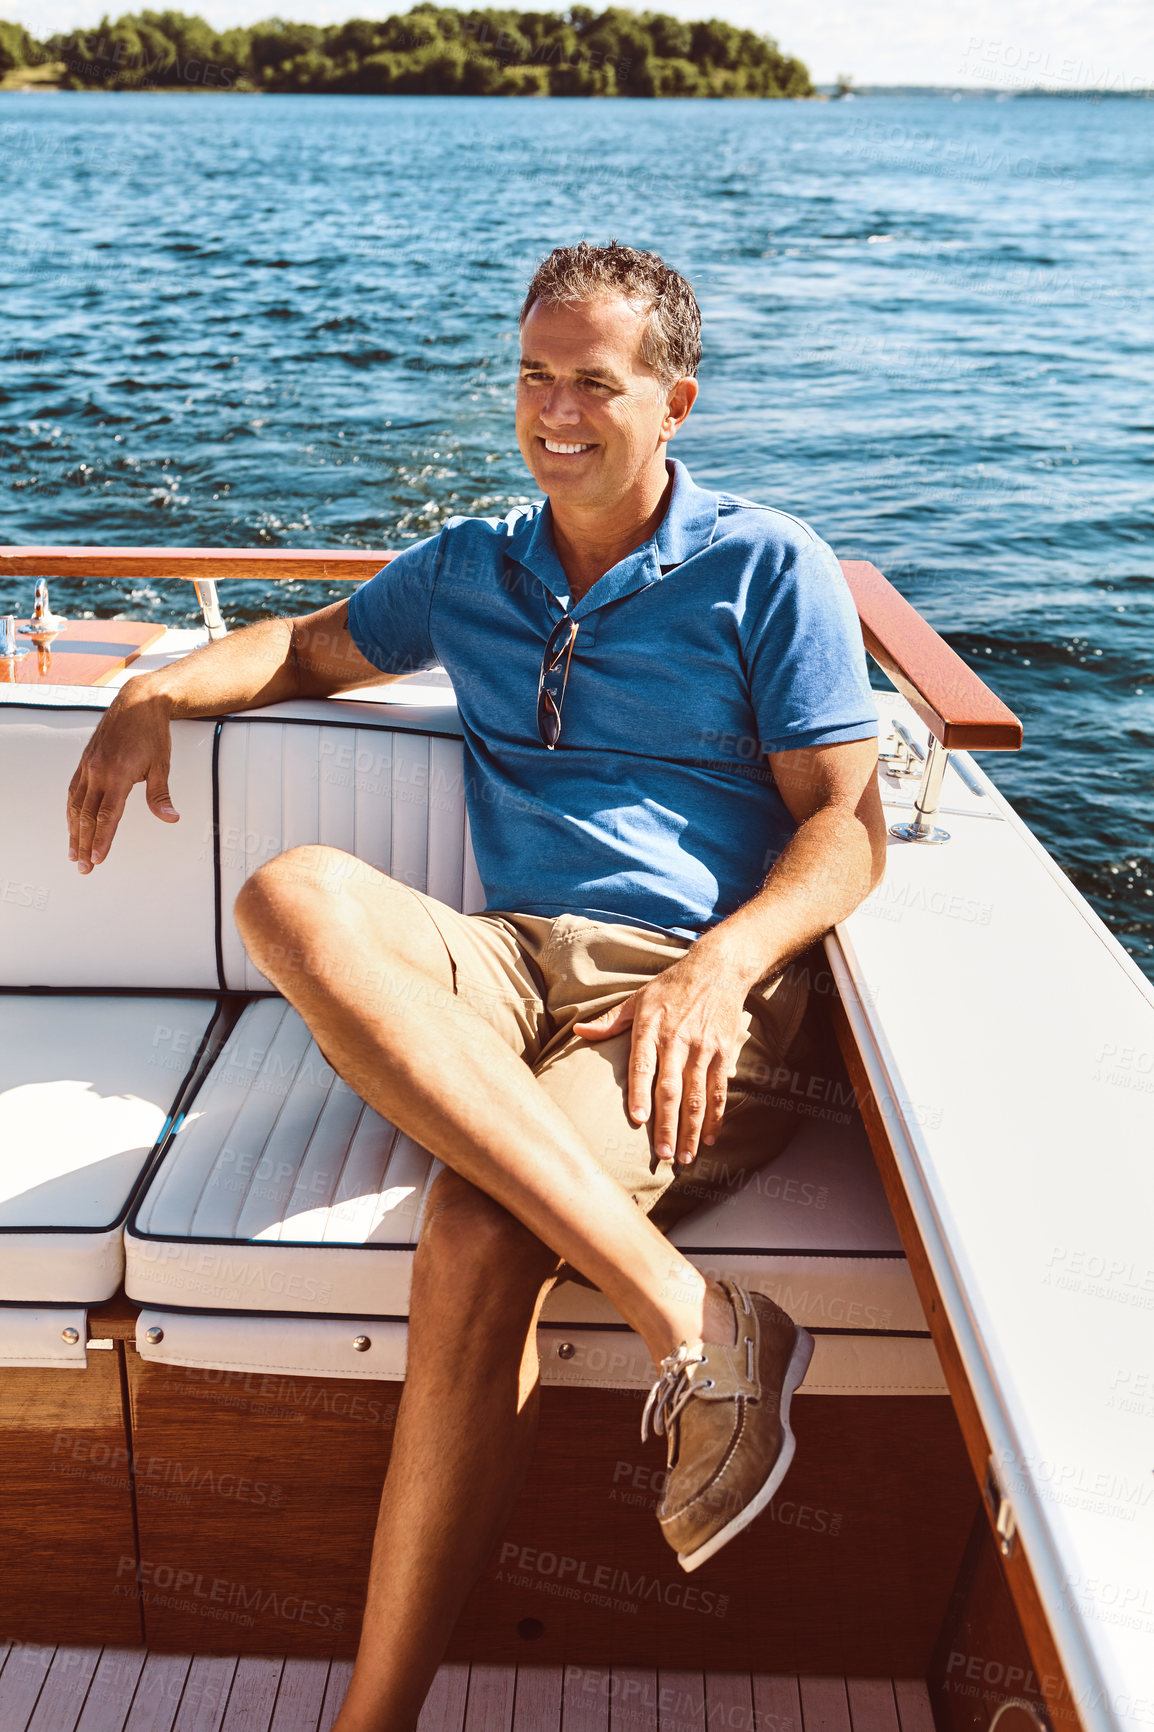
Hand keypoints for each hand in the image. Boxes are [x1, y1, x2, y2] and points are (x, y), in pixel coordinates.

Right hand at [67, 687, 178, 872]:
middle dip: (84, 843)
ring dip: (74, 830)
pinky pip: (74, 790)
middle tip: (83, 866)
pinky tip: (72, 822)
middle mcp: (98, 771)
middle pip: (86, 816)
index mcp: (117, 774)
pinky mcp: (86, 760)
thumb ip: (161, 795)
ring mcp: (89, 765)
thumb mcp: (161, 765)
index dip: (101, 840)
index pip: (107, 816)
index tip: (97, 858)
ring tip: (73, 851)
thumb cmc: (151, 731)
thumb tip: (170, 817)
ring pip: (76, 805)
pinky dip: (71, 810)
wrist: (139, 701)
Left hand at [574, 946, 752, 1165]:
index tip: (639, 1120)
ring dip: (693, 1129)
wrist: (717, 969)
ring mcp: (703, 1049)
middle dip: (668, 1124)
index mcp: (651, 1029)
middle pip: (672, 1088)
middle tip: (664, 1154)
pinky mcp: (722, 1053)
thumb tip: (579, 1033)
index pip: (644, 1066)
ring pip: (698, 1096)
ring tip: (687, 1157)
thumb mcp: (637, 998)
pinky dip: (717, 1116)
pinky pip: (719, 1090)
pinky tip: (711, 1138)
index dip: (641, 1093)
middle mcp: (678, 1041)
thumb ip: (609, 1021)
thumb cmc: (671, 986)